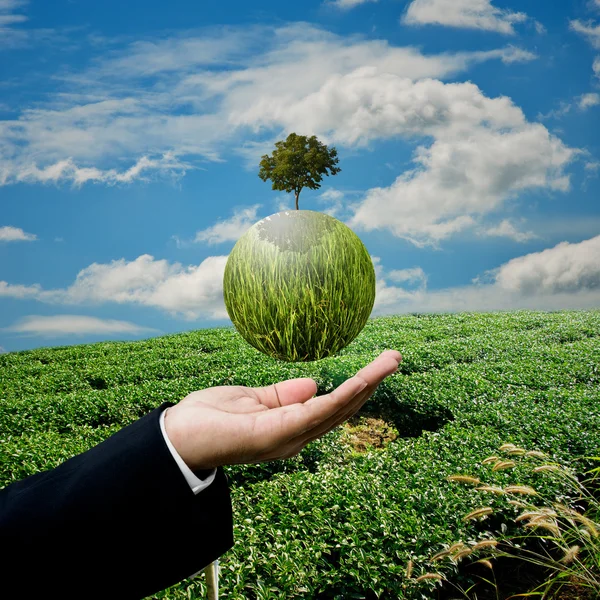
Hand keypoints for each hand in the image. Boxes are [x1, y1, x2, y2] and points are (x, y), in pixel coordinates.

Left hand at [164, 350, 401, 471]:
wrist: (177, 437)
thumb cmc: (210, 419)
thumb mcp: (252, 399)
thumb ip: (282, 394)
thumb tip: (313, 383)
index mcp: (290, 425)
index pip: (331, 406)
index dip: (357, 387)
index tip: (376, 367)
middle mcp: (296, 435)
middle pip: (343, 408)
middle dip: (371, 383)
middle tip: (395, 358)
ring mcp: (290, 436)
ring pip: (338, 409)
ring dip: (367, 385)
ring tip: (391, 362)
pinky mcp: (280, 433)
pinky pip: (318, 412)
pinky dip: (343, 396)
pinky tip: (362, 381)